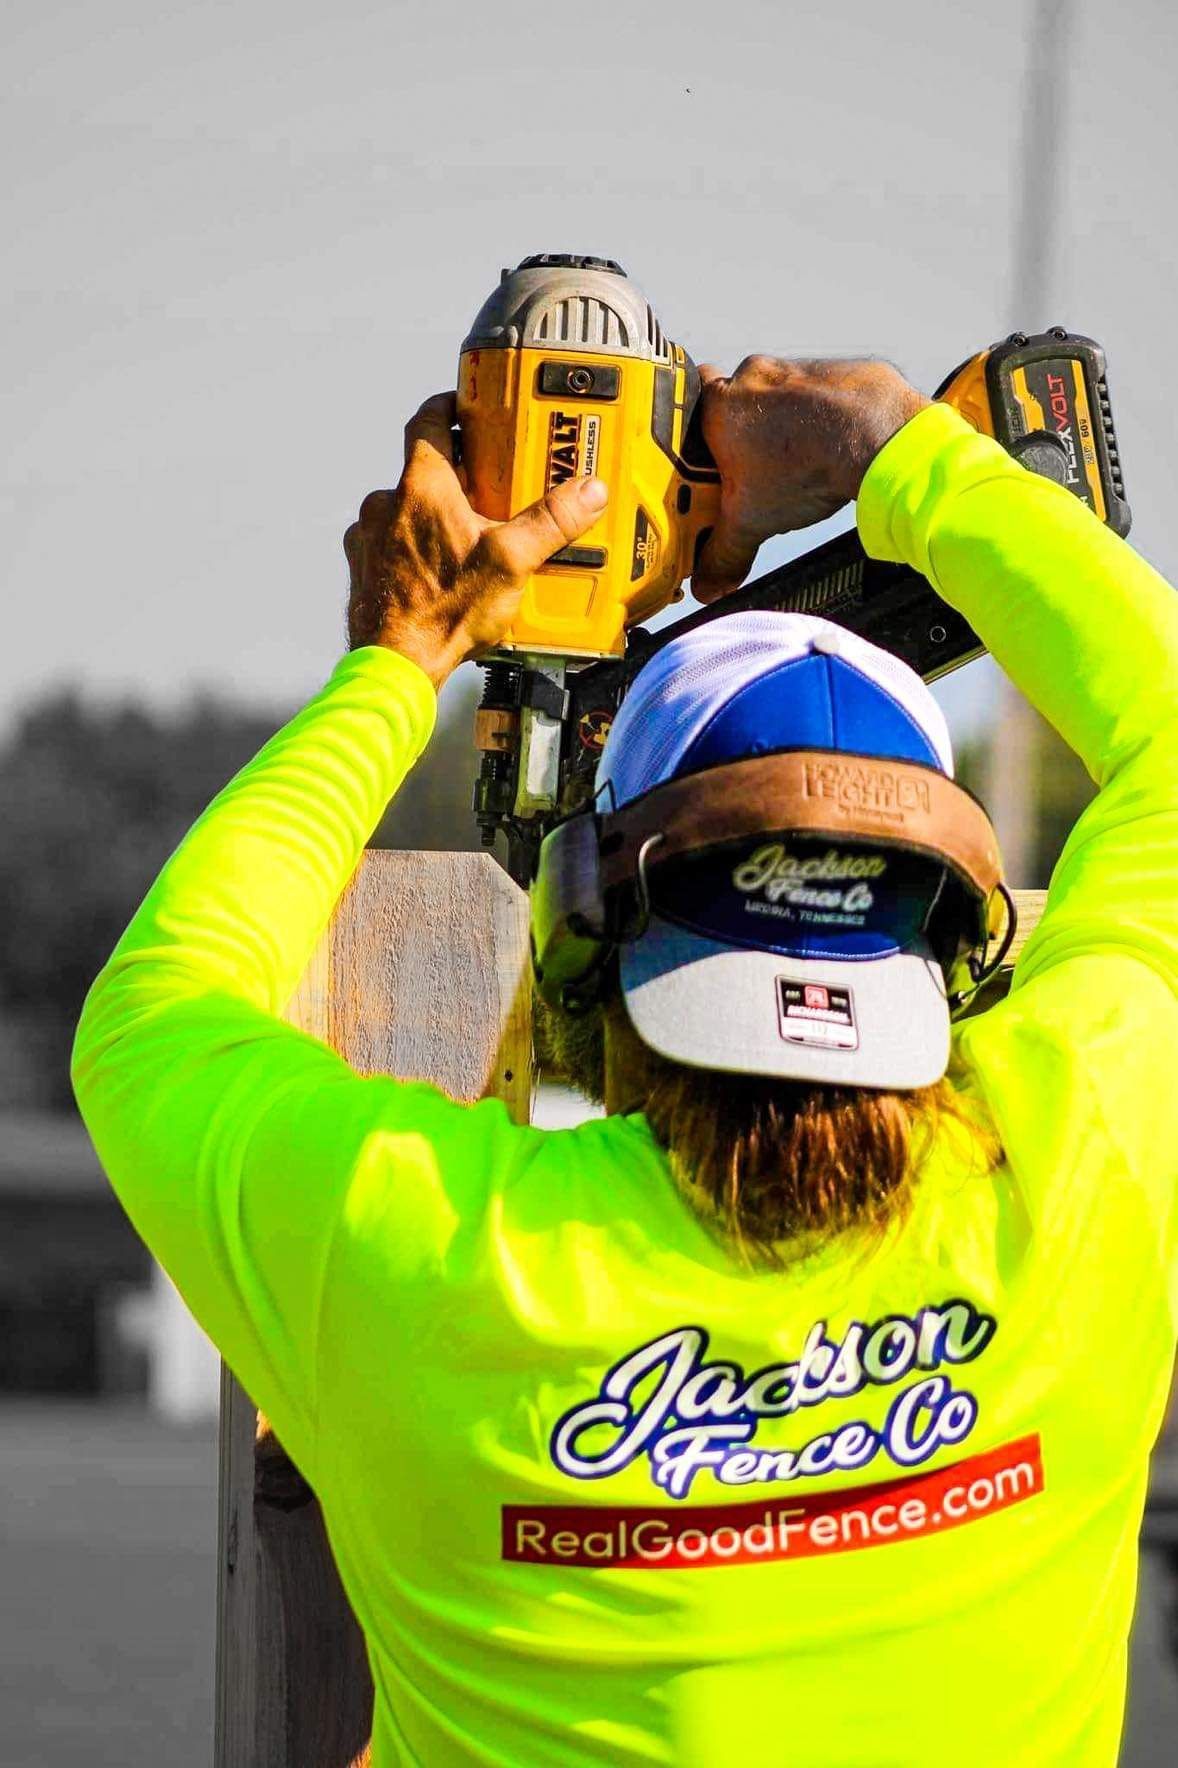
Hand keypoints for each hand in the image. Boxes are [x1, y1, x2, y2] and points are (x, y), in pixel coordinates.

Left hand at [345, 391, 607, 686]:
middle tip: (489, 483)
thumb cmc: (444, 613)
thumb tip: (589, 491)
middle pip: (422, 468)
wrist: (395, 665)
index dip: (449, 406)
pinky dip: (413, 549)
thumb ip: (551, 522)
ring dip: (432, 514)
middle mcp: (387, 503)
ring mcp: (369, 537)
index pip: (428, 420)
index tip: (467, 406)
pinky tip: (440, 572)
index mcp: (422, 486)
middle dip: (456, 472)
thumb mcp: (511, 562)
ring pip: (404, 508)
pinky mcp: (364, 570)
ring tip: (469, 537)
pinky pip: (391, 544)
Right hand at [692, 356, 927, 600]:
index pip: (689, 402)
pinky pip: (822, 394)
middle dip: (744, 434)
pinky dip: (824, 417)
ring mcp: (798, 368)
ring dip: (787, 425)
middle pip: (738, 403)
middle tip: (753, 472)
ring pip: (781, 397)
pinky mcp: (838, 371)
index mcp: (721, 404)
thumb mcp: (751, 523)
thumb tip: (708, 583)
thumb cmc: (805, 466)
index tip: (704, 455)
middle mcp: (754, 375)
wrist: (875, 437)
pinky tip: (831, 450)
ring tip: (798, 467)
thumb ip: (723, 554)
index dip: (695, 431)